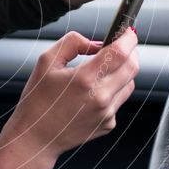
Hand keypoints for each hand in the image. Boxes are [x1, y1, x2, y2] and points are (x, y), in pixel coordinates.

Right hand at [8, 27, 138, 159]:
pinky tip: (91, 94)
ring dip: (122, 72)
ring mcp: (107, 113)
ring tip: (100, 72)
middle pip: (132, 66)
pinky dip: (112, 92)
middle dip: (130, 51)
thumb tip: (97, 43)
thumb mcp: (46, 62)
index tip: (127, 30)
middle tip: (119, 46)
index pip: (121, 52)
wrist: (35, 137)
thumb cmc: (37, 100)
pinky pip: (119, 101)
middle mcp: (100, 97)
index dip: (128, 37)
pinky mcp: (108, 124)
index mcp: (85, 79)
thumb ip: (73, 43)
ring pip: (129, 83)